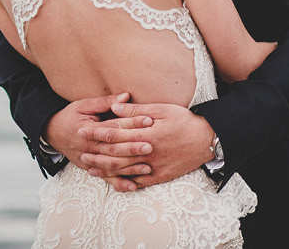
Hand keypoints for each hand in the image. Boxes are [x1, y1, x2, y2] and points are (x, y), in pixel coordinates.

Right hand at [43, 93, 153, 188]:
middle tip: (151, 146)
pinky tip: (133, 186)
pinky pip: (106, 178)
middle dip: (133, 148)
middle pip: (113, 149)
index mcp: (88, 129)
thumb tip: (126, 96)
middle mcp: (89, 147)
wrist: (52, 132)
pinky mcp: (90, 169)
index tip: (148, 120)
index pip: (113, 127)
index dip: (131, 123)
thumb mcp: (84, 105)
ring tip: (148, 167)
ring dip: (130, 168)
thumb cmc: (70, 116)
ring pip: (111, 166)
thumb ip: (105, 102)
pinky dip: (119, 183)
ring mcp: (89, 160)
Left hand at [81, 101, 214, 190]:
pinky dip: (126, 183)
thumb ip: (136, 110)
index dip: (96, 133)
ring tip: (91, 169)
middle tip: (80, 153)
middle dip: (96, 154)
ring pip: (124, 170)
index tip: (81, 131)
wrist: (208, 140)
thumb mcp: (161, 109)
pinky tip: (114, 183)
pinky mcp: (161, 175)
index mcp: (145, 133)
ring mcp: (154, 166)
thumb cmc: (185, 121)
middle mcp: (147, 152)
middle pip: (115, 154)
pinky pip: (140, 182)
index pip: (114, 133)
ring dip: (106, 170)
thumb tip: (115, 106)